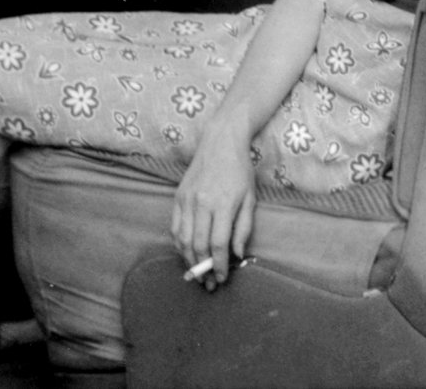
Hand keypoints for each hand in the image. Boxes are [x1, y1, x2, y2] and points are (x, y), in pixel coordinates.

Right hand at [171, 122, 255, 289]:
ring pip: (183, 240)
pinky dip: (179, 244)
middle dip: (203, 269)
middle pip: (198, 246)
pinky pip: (175, 227)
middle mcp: (201, 203)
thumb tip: (237, 254)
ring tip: (197, 273)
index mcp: (223, 204)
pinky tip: (187, 252)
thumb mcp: (250, 198)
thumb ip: (243, 228)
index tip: (222, 278)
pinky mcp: (178, 197)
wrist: (220, 142)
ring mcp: (187, 199)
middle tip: (209, 284)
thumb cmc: (240, 170)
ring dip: (189, 260)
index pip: (217, 244)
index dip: (218, 266)